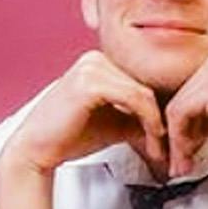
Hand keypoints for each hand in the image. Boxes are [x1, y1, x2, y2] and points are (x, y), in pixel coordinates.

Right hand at [0, 50, 171, 177]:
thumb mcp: (115, 125)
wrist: (37, 149)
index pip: (143, 83)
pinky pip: (135, 99)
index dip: (158, 113)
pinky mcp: (90, 82)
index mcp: (100, 63)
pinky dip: (148, 122)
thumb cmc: (69, 136)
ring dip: (156, 125)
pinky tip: (151, 141)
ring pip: (144, 94)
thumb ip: (140, 121)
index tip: (165, 140)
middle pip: (146, 87)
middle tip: (166, 148)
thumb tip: (170, 129)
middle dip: (160, 121)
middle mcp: (96, 58)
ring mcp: (91, 67)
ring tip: (158, 149)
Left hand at [162, 52, 207, 169]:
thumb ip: (205, 115)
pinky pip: (180, 114)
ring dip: (176, 141)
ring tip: (183, 164)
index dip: (182, 124)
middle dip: (176, 134)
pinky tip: (187, 157)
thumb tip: (178, 128)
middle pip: (179, 99)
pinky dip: (178, 139)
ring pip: (175, 107)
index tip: (184, 150)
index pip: (188, 92)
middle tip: (180, 162)